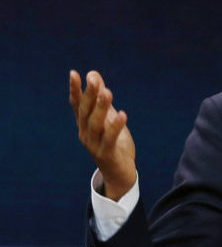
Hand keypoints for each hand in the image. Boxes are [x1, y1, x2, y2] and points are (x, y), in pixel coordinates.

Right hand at [70, 70, 136, 200]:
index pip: (77, 104)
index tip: (74, 73)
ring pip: (96, 123)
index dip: (75, 89)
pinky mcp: (106, 154)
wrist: (119, 172)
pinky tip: (122, 115)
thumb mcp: (109, 117)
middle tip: (93, 79)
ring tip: (108, 92)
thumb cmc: (114, 142)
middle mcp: (85, 133)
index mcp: (85, 124)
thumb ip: (101, 98)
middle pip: (86, 111)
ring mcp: (94, 144)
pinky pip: (110, 138)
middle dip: (90, 94)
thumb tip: (94, 74)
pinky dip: (115, 126)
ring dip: (101, 107)